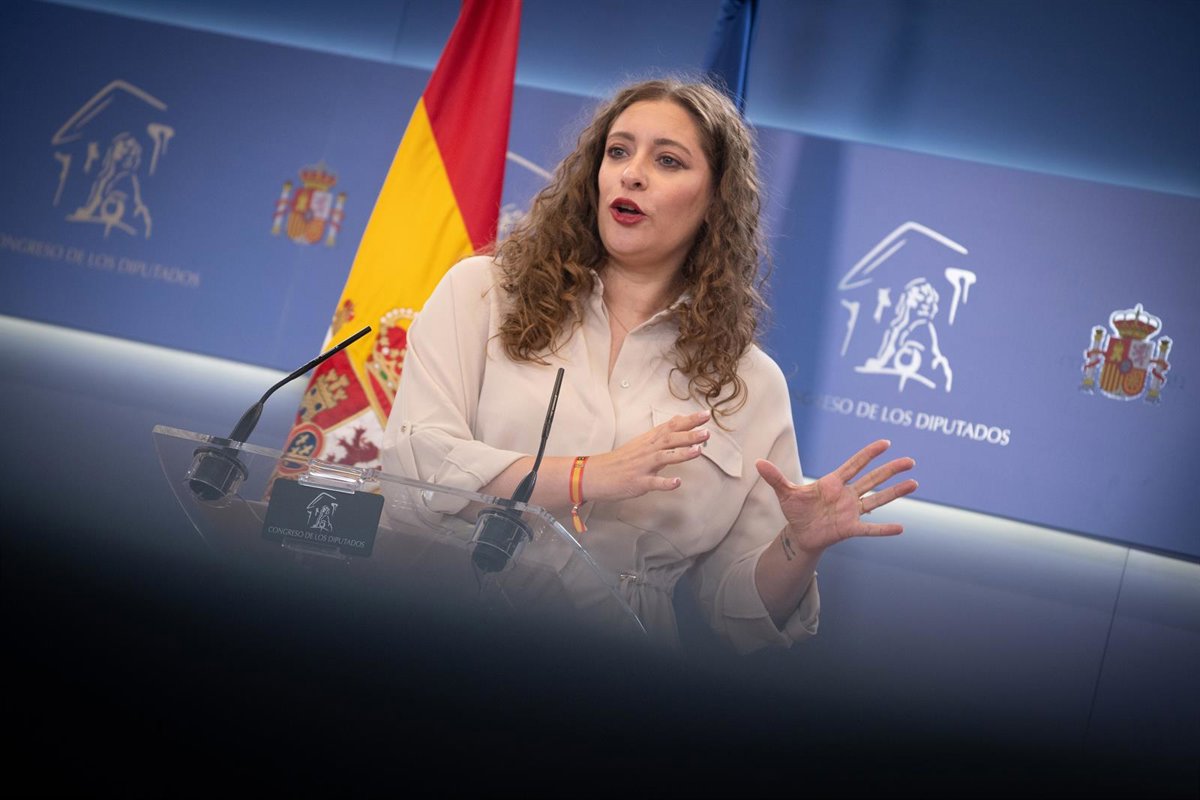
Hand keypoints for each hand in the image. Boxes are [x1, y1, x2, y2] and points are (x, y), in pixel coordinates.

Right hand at [585, 409, 711, 500]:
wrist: (596, 474)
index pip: (671, 426)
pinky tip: (677, 482)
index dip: (689, 420)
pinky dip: (665, 482)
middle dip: (689, 435)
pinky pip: (653, 482)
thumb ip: (662, 433)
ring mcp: (642, 466)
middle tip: (707, 432)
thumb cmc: (621, 460)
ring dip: (682, 454)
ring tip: (698, 450)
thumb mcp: (641, 442)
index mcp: (649, 440)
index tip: (705, 415)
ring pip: (663, 457)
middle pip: (670, 439)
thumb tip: (680, 420)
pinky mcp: (638, 482)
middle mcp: (647, 450)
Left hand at [756, 439, 916, 555]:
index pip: (854, 465)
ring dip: (895, 493)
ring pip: (877, 500)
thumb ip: (775, 478)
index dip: (869, 454)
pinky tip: (901, 528)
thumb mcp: (785, 493)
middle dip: (890, 470)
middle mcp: (847, 495)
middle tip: (910, 461)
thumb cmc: (796, 510)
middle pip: (872, 479)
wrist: (799, 534)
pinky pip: (870, 528)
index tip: (885, 443)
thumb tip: (757, 463)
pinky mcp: (850, 529)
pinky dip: (883, 529)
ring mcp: (851, 511)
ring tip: (914, 484)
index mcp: (833, 482)